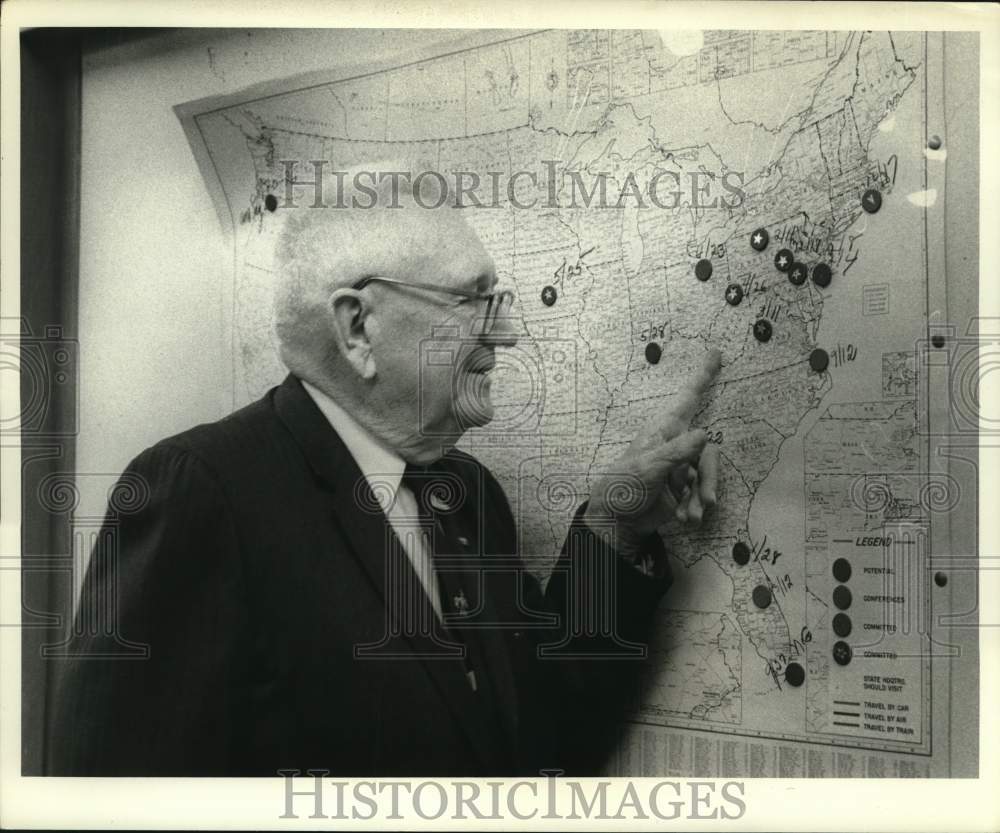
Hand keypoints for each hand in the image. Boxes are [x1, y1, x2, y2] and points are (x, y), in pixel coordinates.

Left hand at [584, 348, 721, 558]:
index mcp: (663, 432)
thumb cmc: (623, 488)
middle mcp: (675, 446)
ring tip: (694, 515)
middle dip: (710, 477)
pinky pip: (701, 492)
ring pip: (707, 474)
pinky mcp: (682, 488)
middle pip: (708, 451)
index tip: (715, 353)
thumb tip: (704, 433)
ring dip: (702, 495)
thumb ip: (676, 452)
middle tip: (707, 500)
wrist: (617, 521)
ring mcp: (680, 467)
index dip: (701, 377)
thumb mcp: (647, 468)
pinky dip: (695, 507)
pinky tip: (687, 519)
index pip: (686, 400)